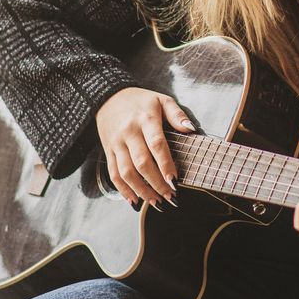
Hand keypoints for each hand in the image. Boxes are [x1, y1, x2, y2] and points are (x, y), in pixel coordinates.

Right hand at [95, 87, 194, 206]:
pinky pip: (113, 174)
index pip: (156, 144)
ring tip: (156, 203)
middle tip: (170, 196)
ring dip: (141, 191)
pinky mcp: (108, 151)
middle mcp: (129, 132)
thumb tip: (191, 130)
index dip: (166, 164)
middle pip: (141, 163)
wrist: (107, 96)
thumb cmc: (140, 100)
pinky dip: (123, 190)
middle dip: (157, 183)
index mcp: (145, 119)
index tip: (175, 181)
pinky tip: (135, 201)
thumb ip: (177, 115)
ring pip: (126, 173)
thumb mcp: (161, 99)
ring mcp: (117, 144)